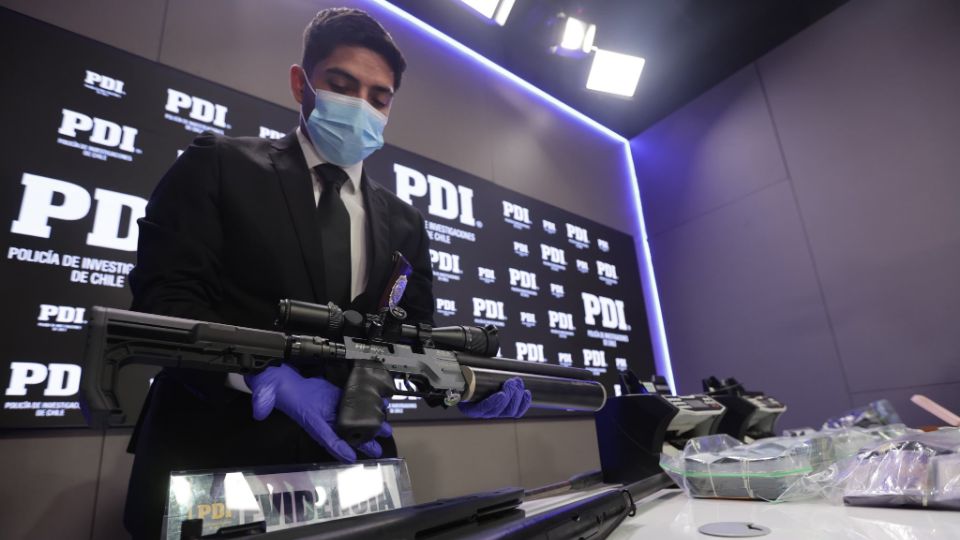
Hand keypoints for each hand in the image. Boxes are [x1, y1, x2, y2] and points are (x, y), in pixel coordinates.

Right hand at [245, 364, 391, 461]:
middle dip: (361, 442)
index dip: (337, 447)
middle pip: (344, 433)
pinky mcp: (332, 395)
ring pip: (351, 420)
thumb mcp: (264, 391)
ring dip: (368, 425)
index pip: (323, 436)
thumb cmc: (270, 384)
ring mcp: (328, 406)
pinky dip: (364, 407)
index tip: (351, 457)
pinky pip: (350, 403)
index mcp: (308, 417)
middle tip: (378, 448)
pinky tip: (377, 407)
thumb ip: (262, 400)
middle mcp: (321, 416)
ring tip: (385, 430)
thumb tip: (258, 411)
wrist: (276, 374)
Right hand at [458, 377, 531, 418]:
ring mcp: (496, 412)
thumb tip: (469, 358)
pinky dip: (524, 403)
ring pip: (510, 412)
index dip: (494, 403)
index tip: (501, 393)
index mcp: (471, 407)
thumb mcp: (466, 376)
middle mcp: (484, 412)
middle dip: (509, 395)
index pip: (483, 409)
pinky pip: (518, 412)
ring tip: (518, 383)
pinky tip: (526, 393)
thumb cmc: (469, 380)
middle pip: (499, 411)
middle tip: (512, 382)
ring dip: (517, 396)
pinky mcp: (507, 410)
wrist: (473, 382)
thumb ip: (466, 371)